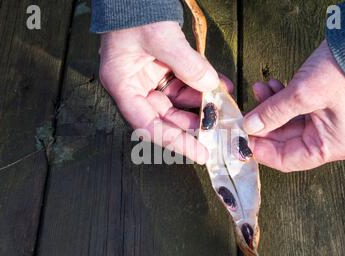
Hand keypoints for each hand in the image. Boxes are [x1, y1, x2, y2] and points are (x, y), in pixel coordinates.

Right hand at [99, 21, 229, 164]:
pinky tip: (218, 84)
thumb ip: (188, 65)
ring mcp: (147, 77)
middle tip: (217, 130)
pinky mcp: (160, 68)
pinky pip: (182, 84)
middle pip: (164, 118)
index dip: (174, 142)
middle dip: (192, 124)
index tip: (199, 152)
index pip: (148, 125)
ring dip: (199, 104)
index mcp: (122, 85)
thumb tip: (211, 87)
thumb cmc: (136, 10)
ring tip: (222, 104)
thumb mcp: (162, 37)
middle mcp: (133, 86)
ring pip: (176, 103)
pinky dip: (199, 85)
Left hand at [243, 40, 344, 171]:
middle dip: (263, 125)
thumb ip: (273, 113)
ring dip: (270, 108)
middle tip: (244, 114)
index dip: (262, 151)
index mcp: (331, 147)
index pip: (288, 160)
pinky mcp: (322, 106)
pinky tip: (269, 85)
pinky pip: (294, 109)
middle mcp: (330, 139)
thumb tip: (249, 126)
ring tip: (258, 90)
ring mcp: (326, 123)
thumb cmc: (343, 73)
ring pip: (286, 123)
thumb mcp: (302, 95)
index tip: (242, 139)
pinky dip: (280, 99)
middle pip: (284, 141)